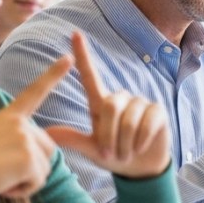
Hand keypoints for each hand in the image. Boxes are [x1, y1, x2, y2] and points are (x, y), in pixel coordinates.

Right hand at [0, 56, 71, 202]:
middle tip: (0, 171)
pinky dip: (23, 191)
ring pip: (44, 167)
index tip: (69, 57)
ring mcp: (26, 138)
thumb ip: (13, 143)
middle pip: (48, 149)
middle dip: (31, 167)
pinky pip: (38, 182)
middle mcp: (20, 123)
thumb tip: (32, 160)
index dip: (53, 74)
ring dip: (26, 180)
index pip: (34, 92)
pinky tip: (2, 186)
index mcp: (7, 116)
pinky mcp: (29, 158)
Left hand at [47, 32, 171, 178]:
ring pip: (129, 119)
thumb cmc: (113, 155)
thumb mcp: (92, 149)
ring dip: (124, 143)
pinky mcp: (157, 111)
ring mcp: (140, 103)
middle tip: (111, 155)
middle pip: (110, 106)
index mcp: (101, 104)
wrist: (139, 168)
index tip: (75, 34)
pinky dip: (140, 140)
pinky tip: (140, 147)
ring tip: (125, 154)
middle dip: (109, 136)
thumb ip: (73, 139)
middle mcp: (120, 99)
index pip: (90, 76)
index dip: (83, 55)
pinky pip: (146, 123)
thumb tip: (46, 133)